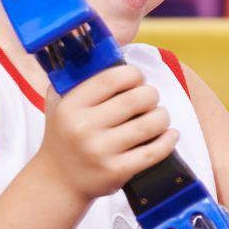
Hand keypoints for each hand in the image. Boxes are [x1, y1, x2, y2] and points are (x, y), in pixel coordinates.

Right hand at [37, 64, 177, 199]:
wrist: (58, 179)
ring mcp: (100, 151)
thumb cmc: (66, 134)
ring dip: (163, 117)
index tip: (137, 81)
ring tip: (160, 117)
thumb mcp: (60, 101)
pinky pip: (154, 151)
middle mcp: (84, 127)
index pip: (114, 78)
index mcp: (72, 104)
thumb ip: (79, 76)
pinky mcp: (117, 171)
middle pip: (138, 99)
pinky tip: (170, 135)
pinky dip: (168, 140)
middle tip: (150, 100)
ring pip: (150, 124)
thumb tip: (108, 48)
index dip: (134, 75)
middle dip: (151, 96)